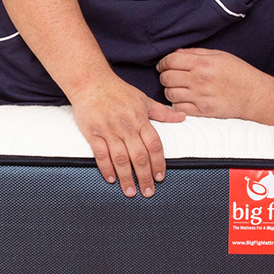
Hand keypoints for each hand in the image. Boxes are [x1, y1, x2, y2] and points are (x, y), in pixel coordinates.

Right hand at [69, 77, 184, 197]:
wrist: (90, 81)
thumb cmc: (118, 91)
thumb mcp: (143, 99)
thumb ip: (162, 113)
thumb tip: (182, 117)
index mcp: (140, 119)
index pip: (154, 145)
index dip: (159, 163)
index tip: (160, 177)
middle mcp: (126, 126)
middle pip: (139, 156)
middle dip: (144, 176)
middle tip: (148, 192)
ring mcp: (109, 130)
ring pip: (120, 158)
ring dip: (127, 177)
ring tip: (130, 191)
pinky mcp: (93, 132)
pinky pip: (100, 154)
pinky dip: (106, 168)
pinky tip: (111, 179)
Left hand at [156, 48, 263, 118]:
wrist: (254, 95)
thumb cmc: (239, 73)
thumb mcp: (220, 55)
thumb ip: (196, 53)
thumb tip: (176, 53)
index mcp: (203, 63)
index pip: (170, 60)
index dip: (163, 62)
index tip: (163, 65)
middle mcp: (199, 79)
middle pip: (166, 77)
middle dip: (164, 76)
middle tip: (170, 76)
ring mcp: (200, 96)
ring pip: (169, 93)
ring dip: (170, 90)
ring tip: (178, 88)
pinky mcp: (202, 111)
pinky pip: (178, 107)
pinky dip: (177, 103)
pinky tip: (184, 99)